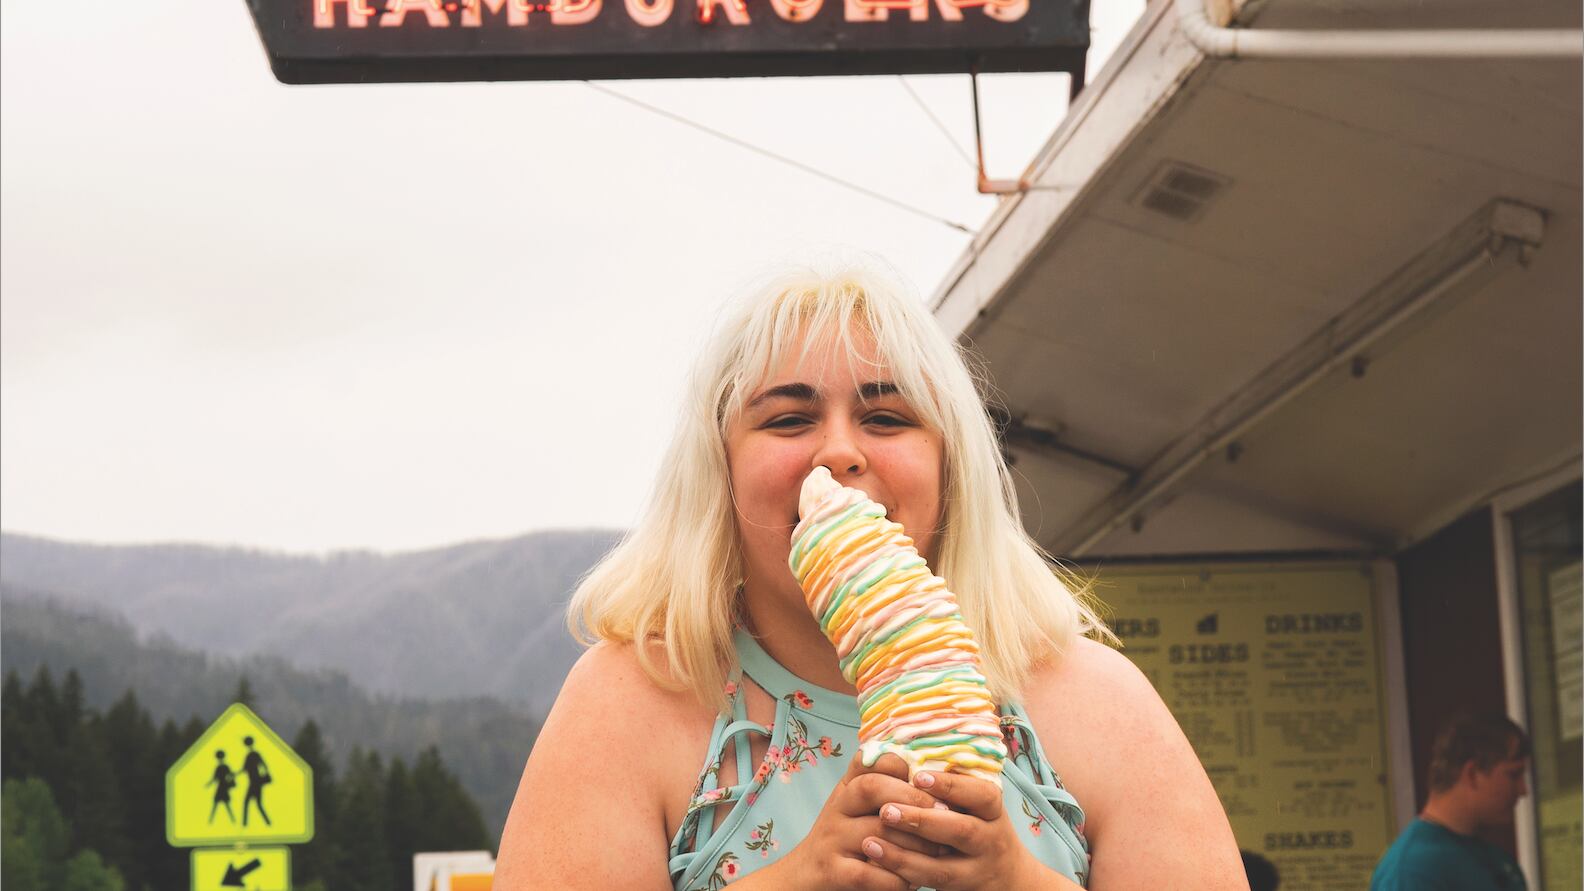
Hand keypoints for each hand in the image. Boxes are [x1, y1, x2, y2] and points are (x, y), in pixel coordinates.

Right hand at [765, 753, 948, 890]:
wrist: (805, 876)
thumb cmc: (846, 839)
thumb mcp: (860, 807)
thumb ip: (887, 789)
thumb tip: (937, 777)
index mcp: (848, 787)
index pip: (872, 760)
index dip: (903, 766)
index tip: (929, 782)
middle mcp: (837, 808)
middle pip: (871, 788)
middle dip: (914, 799)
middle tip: (945, 814)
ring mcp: (832, 840)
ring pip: (876, 832)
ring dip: (914, 844)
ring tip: (939, 852)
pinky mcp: (832, 871)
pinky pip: (868, 874)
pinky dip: (895, 879)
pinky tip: (912, 881)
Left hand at [862, 770, 1057, 890]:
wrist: (1008, 877)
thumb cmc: (980, 827)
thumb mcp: (976, 805)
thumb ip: (952, 784)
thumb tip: (907, 751)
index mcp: (992, 811)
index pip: (981, 795)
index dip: (951, 785)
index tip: (918, 775)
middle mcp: (990, 840)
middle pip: (962, 831)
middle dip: (923, 820)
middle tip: (886, 809)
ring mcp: (976, 869)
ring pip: (942, 865)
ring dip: (904, 852)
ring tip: (870, 839)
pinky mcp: (960, 889)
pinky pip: (929, 883)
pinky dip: (902, 871)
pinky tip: (877, 859)